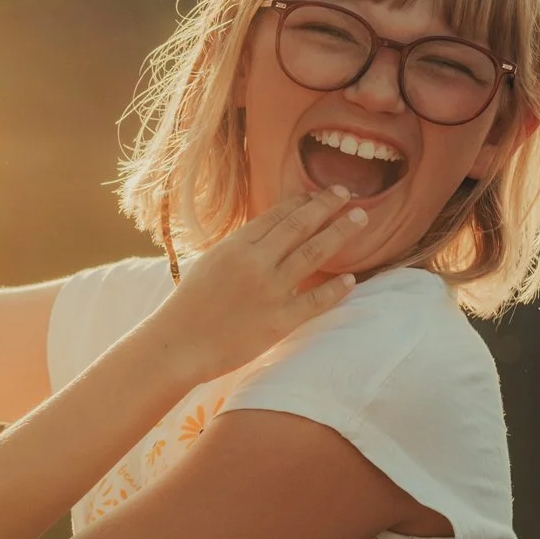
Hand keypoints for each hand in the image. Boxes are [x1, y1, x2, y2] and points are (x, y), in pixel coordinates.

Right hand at [149, 186, 365, 384]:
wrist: (179, 345)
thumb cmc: (190, 305)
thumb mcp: (211, 263)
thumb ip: (241, 248)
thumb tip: (271, 233)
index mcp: (235, 247)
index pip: (276, 215)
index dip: (302, 201)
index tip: (319, 193)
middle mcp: (255, 263)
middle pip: (300, 226)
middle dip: (327, 205)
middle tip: (347, 193)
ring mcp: (269, 292)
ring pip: (314, 253)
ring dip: (340, 232)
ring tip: (360, 218)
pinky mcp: (279, 321)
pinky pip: (315, 300)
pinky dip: (335, 288)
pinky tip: (350, 279)